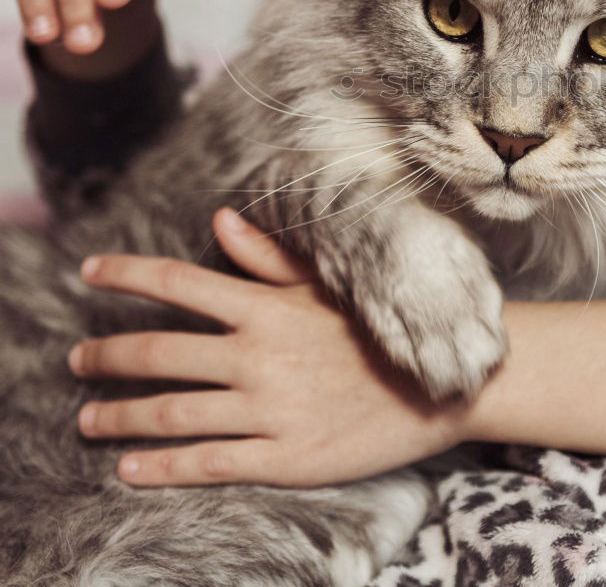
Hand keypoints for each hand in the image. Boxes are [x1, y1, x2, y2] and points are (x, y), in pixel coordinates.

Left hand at [67, 209, 468, 486]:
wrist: (444, 385)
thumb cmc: (381, 329)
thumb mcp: (329, 286)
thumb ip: (269, 257)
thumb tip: (222, 220)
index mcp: (267, 307)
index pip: (177, 283)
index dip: (124, 275)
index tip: (88, 272)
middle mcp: (258, 356)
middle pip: (156, 353)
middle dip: (105, 357)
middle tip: (76, 361)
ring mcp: (268, 410)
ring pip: (170, 414)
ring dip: (118, 418)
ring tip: (88, 420)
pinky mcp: (283, 457)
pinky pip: (206, 464)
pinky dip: (159, 468)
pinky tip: (130, 470)